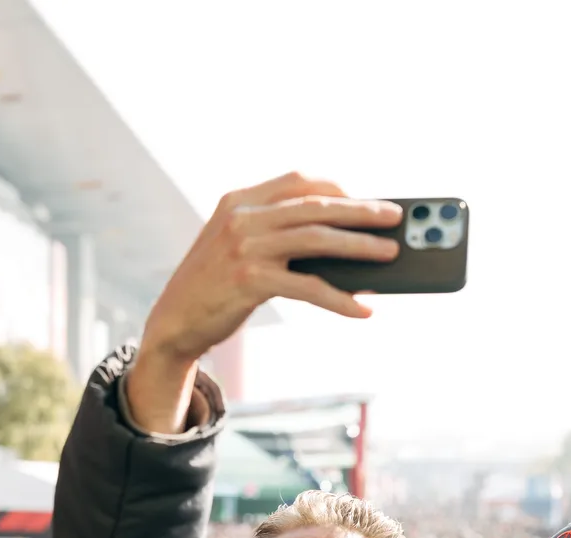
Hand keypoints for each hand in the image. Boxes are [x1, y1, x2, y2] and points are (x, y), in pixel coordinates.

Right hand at [125, 174, 400, 431]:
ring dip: (360, 247)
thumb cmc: (215, 286)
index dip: (337, 189)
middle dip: (362, 212)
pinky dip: (340, 299)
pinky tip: (362, 309)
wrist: (173, 322)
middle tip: (396, 219)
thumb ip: (274, 233)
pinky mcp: (249, 280)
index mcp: (239, 200)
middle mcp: (241, 217)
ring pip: (317, 240)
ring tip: (389, 255)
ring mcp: (244, 247)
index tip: (366, 200)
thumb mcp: (236, 245)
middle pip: (316, 207)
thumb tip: (341, 242)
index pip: (298, 181)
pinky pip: (308, 287)